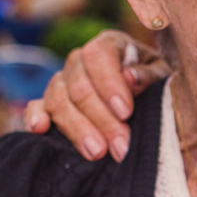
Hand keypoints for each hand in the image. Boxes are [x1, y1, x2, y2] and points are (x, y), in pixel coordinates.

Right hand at [23, 30, 170, 161]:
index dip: (109, 84)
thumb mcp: (162, 75)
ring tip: (97, 153)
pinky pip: (34, 107)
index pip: (99, 55)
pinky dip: (34, 117)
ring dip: (78, 129)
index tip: (126, 112)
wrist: (146, 96)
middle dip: (101, 119)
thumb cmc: (155, 83)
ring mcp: (61, 81)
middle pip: (79, 86)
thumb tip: (130, 78)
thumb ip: (148, 75)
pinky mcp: (48, 103)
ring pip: (59, 101)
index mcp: (109, 44)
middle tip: (120, 146)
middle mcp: (79, 60)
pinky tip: (40, 129)